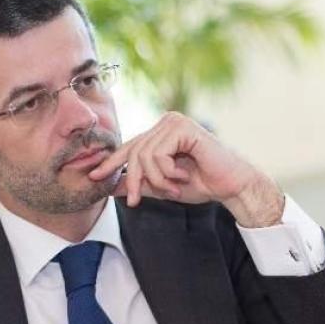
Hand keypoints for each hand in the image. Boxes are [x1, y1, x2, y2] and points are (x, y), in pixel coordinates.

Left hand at [89, 112, 285, 227]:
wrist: (231, 186)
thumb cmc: (202, 184)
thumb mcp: (163, 186)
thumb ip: (140, 183)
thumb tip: (110, 186)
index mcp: (161, 132)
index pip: (129, 147)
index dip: (110, 163)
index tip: (94, 177)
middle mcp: (165, 122)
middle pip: (133, 152)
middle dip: (132, 180)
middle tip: (135, 201)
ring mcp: (174, 122)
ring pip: (143, 155)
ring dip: (156, 180)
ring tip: (172, 189)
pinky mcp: (183, 127)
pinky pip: (158, 154)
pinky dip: (167, 172)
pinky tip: (182, 176)